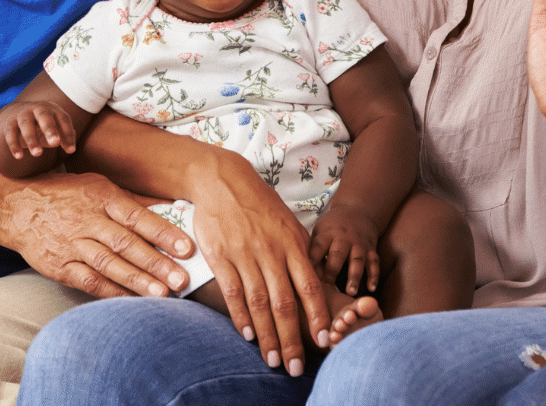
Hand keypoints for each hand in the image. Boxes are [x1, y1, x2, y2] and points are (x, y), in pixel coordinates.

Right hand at [0, 100, 80, 160]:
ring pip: (26, 124)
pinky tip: (19, 157)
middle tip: (55, 143)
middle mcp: (38, 109)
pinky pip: (11, 133)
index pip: (63, 119)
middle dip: (50, 129)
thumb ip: (62, 137)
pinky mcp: (9, 123)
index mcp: (53, 109)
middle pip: (44, 116)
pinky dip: (14, 145)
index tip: (71, 150)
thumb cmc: (41, 125)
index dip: (67, 134)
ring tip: (38, 154)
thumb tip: (71, 148)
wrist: (15, 114)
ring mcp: (22, 114)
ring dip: (32, 139)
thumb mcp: (53, 130)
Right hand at [0, 171, 194, 299]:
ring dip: (136, 281)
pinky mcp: (58, 265)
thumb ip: (132, 200)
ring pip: (108, 265)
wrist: (14, 207)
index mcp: (100, 196)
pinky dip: (110, 291)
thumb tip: (171, 208)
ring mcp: (71, 244)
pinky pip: (88, 281)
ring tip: (161, 294)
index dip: (162, 232)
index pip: (135, 216)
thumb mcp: (97, 185)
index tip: (186, 247)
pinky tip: (130, 300)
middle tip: (181, 279)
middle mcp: (86, 220)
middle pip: (125, 243)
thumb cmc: (64, 194)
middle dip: (156, 263)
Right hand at [188, 153, 334, 374]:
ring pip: (259, 303)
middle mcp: (271, 251)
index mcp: (292, 243)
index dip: (317, 315)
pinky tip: (247, 334)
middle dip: (292, 338)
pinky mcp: (221, 256)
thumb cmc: (259, 204)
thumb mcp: (288, 224)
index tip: (324, 340)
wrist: (223, 180)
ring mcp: (245, 254)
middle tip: (296, 366)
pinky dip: (240, 316)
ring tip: (273, 360)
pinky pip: (233, 291)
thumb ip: (300, 253)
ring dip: (267, 335)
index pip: (309, 285)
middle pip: (285, 302)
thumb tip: (313, 283)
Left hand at [310, 204, 380, 296]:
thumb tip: (292, 270)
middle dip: (332, 271)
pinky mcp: (371, 248)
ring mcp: (359, 243)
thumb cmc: (331, 227)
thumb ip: (310, 248)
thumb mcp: (318, 231)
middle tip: (328, 288)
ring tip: (350, 292)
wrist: (356, 210)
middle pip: (338, 254)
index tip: (306, 277)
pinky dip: (374, 276)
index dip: (312, 261)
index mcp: (327, 234)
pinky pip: (374, 262)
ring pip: (357, 259)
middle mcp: (343, 238)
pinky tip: (371, 289)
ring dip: (354, 276)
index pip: (318, 247)